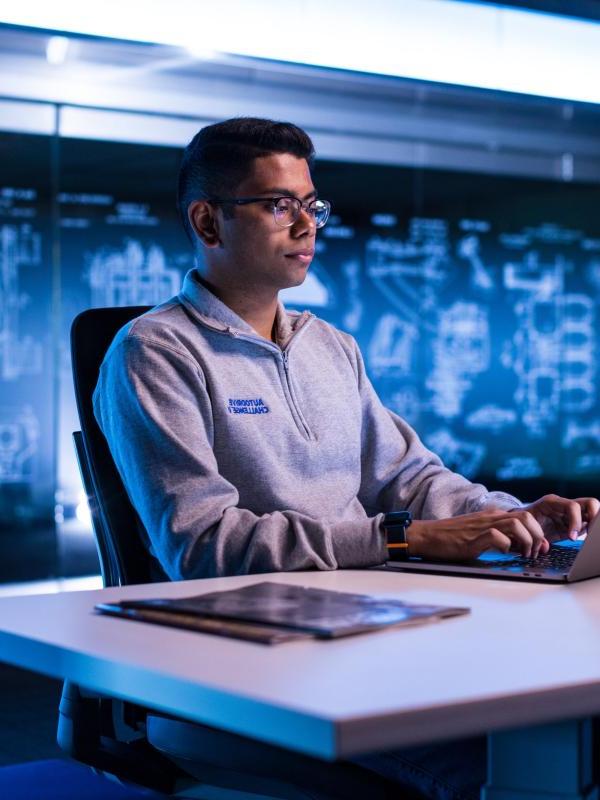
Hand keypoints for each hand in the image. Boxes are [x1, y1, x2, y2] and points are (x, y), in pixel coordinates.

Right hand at [407, 508, 549, 561]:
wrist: (427, 535)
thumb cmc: (450, 539)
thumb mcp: (479, 536)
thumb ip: (498, 539)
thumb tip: (519, 549)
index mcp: (493, 517)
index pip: (525, 516)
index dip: (538, 532)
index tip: (539, 548)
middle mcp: (490, 518)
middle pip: (526, 517)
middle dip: (537, 535)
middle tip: (533, 552)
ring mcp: (482, 526)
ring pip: (516, 524)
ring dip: (526, 541)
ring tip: (523, 555)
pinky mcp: (473, 537)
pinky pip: (497, 537)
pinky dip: (506, 546)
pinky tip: (502, 554)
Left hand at [521, 495, 599, 540]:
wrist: (521, 523)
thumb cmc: (524, 523)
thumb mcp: (527, 527)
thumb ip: (536, 535)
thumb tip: (545, 546)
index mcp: (552, 502)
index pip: (572, 506)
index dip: (575, 522)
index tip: (571, 538)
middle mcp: (565, 505)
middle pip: (590, 503)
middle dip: (594, 518)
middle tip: (589, 533)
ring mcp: (572, 513)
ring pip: (593, 510)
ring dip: (594, 523)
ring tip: (589, 536)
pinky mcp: (576, 522)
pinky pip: (589, 522)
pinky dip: (591, 529)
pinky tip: (586, 539)